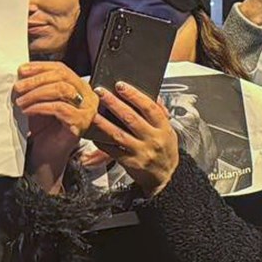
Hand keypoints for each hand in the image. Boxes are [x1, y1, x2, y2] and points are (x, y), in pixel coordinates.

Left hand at [16, 63, 98, 189]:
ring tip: (20, 101)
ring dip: (36, 93)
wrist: (46, 154)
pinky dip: (39, 107)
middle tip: (17, 87)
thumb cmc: (43, 128)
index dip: (40, 67)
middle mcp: (88, 97)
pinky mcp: (81, 122)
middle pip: (63, 76)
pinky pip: (59, 107)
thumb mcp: (39, 100)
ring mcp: (87, 110)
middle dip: (36, 79)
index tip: (21, 70)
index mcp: (80, 88)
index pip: (62, 69)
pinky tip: (27, 111)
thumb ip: (37, 85)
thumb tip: (21, 70)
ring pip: (62, 89)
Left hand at [90, 82, 179, 196]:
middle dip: (114, 103)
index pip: (149, 108)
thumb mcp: (169, 131)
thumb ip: (160, 114)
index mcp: (164, 128)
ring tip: (92, 112)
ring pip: (119, 134)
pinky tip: (93, 134)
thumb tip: (154, 96)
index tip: (121, 86)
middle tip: (101, 92)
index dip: (134, 95)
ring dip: (103, 122)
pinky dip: (102, 142)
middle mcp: (153, 139)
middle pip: (131, 118)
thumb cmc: (166, 151)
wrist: (166, 176)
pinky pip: (112, 151)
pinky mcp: (131, 163)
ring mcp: (141, 152)